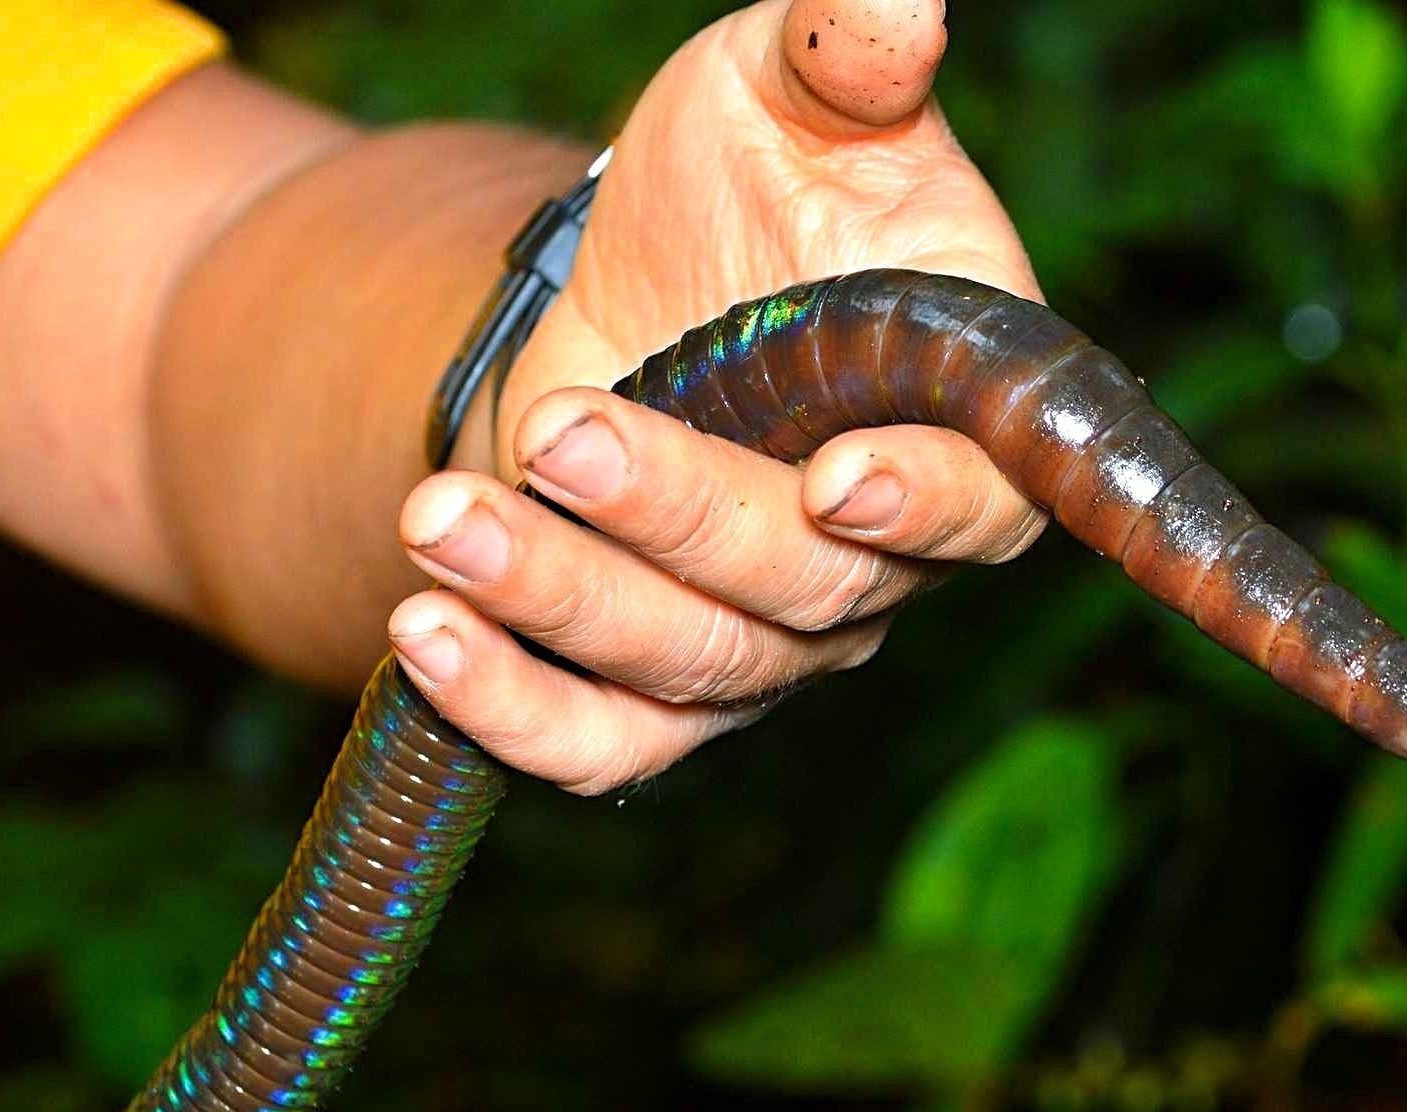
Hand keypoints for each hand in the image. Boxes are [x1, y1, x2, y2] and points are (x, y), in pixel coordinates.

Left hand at [388, 0, 1047, 792]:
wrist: (638, 282)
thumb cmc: (744, 182)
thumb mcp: (782, 96)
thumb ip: (843, 58)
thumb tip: (897, 2)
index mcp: (947, 423)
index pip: (980, 501)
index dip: (924, 508)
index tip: (836, 482)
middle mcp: (873, 556)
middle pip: (806, 590)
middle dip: (676, 516)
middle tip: (557, 432)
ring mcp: (766, 636)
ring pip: (691, 666)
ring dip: (561, 602)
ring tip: (438, 517)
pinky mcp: (657, 685)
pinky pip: (606, 743)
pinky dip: (516, 713)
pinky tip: (426, 637)